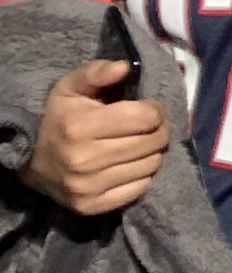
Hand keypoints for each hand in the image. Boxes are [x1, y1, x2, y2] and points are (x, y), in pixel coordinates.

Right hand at [30, 59, 168, 216]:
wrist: (32, 160)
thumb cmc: (60, 118)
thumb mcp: (71, 88)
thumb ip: (96, 72)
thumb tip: (123, 67)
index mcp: (80, 126)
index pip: (146, 117)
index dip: (154, 109)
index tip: (146, 108)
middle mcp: (84, 159)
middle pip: (153, 141)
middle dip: (158, 130)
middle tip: (147, 127)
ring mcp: (88, 186)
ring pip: (151, 165)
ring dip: (152, 152)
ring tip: (137, 144)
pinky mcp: (92, 206)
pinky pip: (141, 188)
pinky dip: (142, 175)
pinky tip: (130, 164)